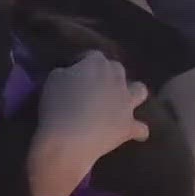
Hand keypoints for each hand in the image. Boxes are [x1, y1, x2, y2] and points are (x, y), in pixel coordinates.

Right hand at [33, 52, 149, 178]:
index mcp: (97, 64)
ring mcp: (126, 103)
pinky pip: (141, 128)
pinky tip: (134, 133)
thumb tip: (71, 75)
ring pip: (140, 90)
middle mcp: (116, 79)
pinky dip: (138, 130)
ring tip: (123, 101)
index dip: (83, 62)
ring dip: (133, 93)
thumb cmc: (56, 106)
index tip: (73, 70)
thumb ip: (66, 73)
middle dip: (107, 74)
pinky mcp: (129, 126)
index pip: (92, 55)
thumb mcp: (53, 80)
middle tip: (93, 86)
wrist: (69, 139)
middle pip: (117, 69)